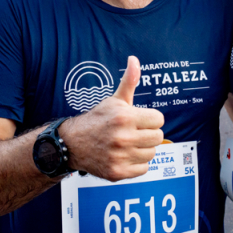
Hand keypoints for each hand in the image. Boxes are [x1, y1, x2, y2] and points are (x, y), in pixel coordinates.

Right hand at [60, 56, 164, 180]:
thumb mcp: (114, 100)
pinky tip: (125, 156)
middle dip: (148, 134)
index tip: (139, 120)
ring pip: (152, 153)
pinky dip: (137, 164)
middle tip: (134, 133)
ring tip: (129, 144)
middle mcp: (123, 138)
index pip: (159, 120)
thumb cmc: (98, 119)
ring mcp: (120, 157)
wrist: (72, 143)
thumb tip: (134, 59)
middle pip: (158, 137)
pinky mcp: (117, 173)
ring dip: (143, 149)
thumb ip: (129, 81)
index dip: (150, 119)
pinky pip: (144, 169)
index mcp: (125, 117)